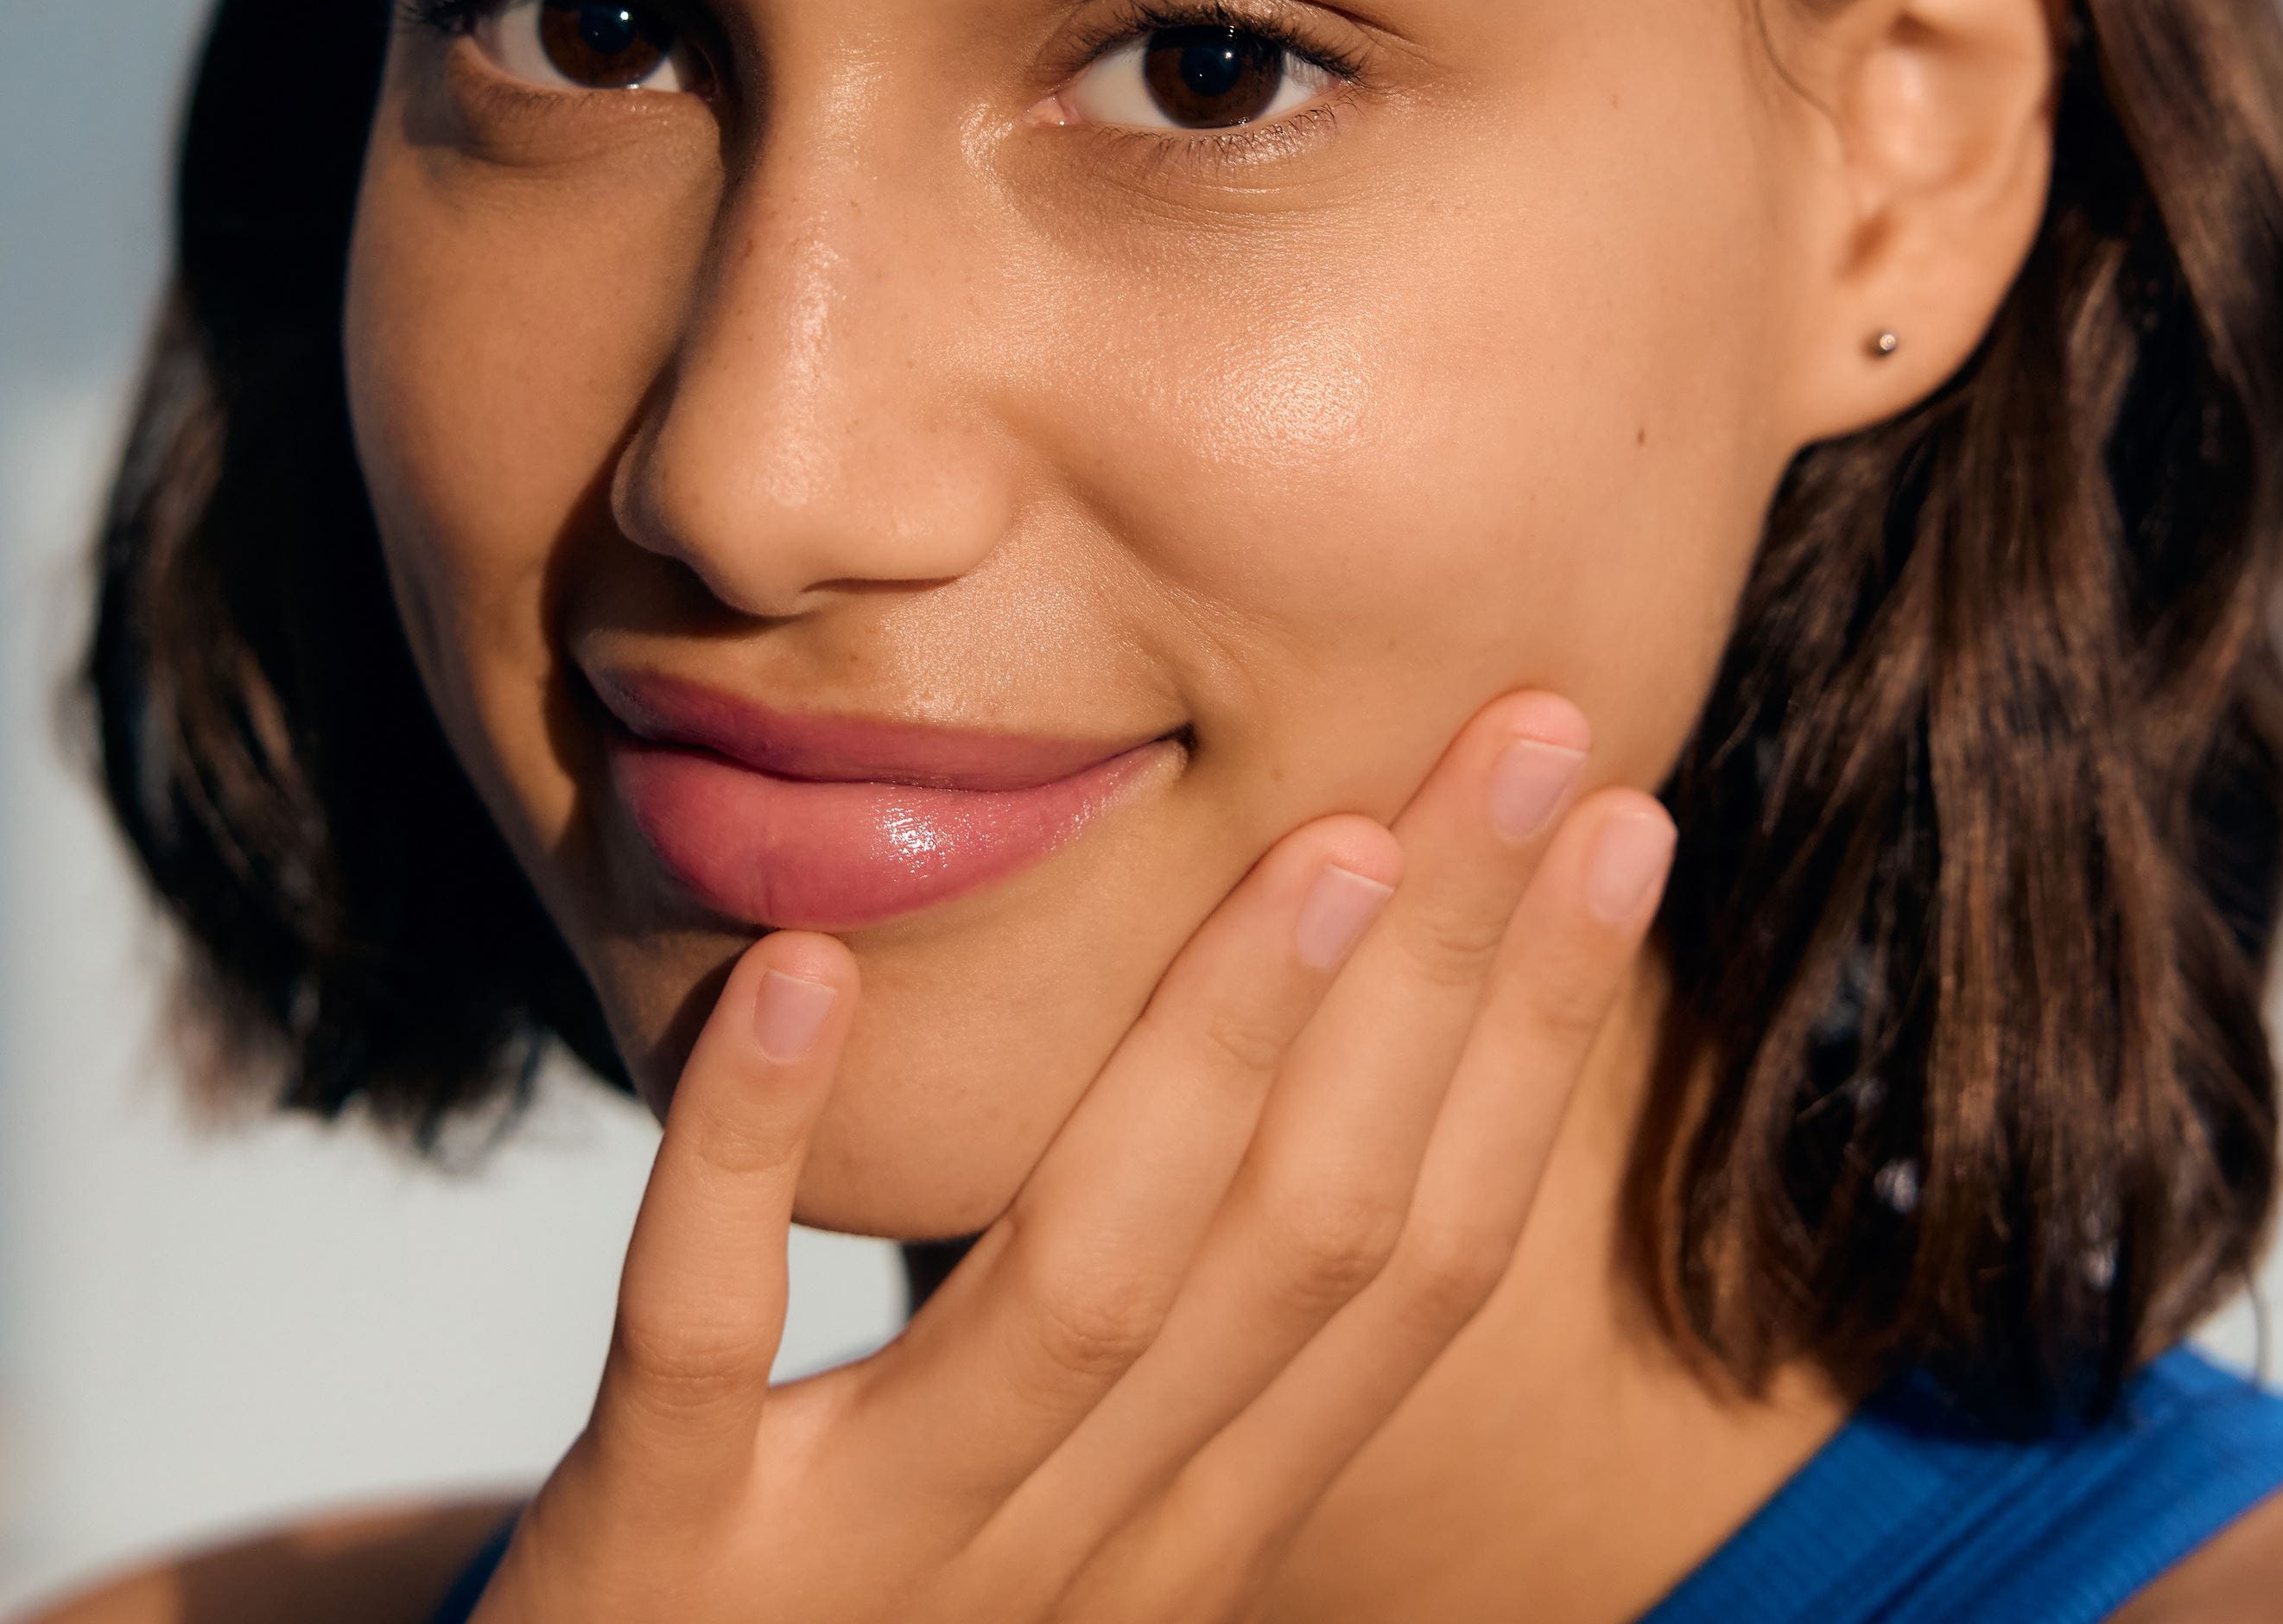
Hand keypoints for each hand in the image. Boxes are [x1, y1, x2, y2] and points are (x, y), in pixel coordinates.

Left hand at [471, 692, 1674, 1621]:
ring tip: (1319, 845)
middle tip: (1539, 743)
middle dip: (1442, 981)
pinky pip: (708, 1336)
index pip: (1416, 1267)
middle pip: (1308, 1241)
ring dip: (1215, 1049)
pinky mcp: (659, 1553)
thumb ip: (1163, 1304)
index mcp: (1197, 1521)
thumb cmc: (853, 1592)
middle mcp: (1080, 1556)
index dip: (1534, 1045)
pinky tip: (803, 964)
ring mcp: (868, 1564)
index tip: (1623, 830)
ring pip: (1088, 1285)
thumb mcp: (1050, 1472)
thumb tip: (1295, 1049)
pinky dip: (753, 1149)